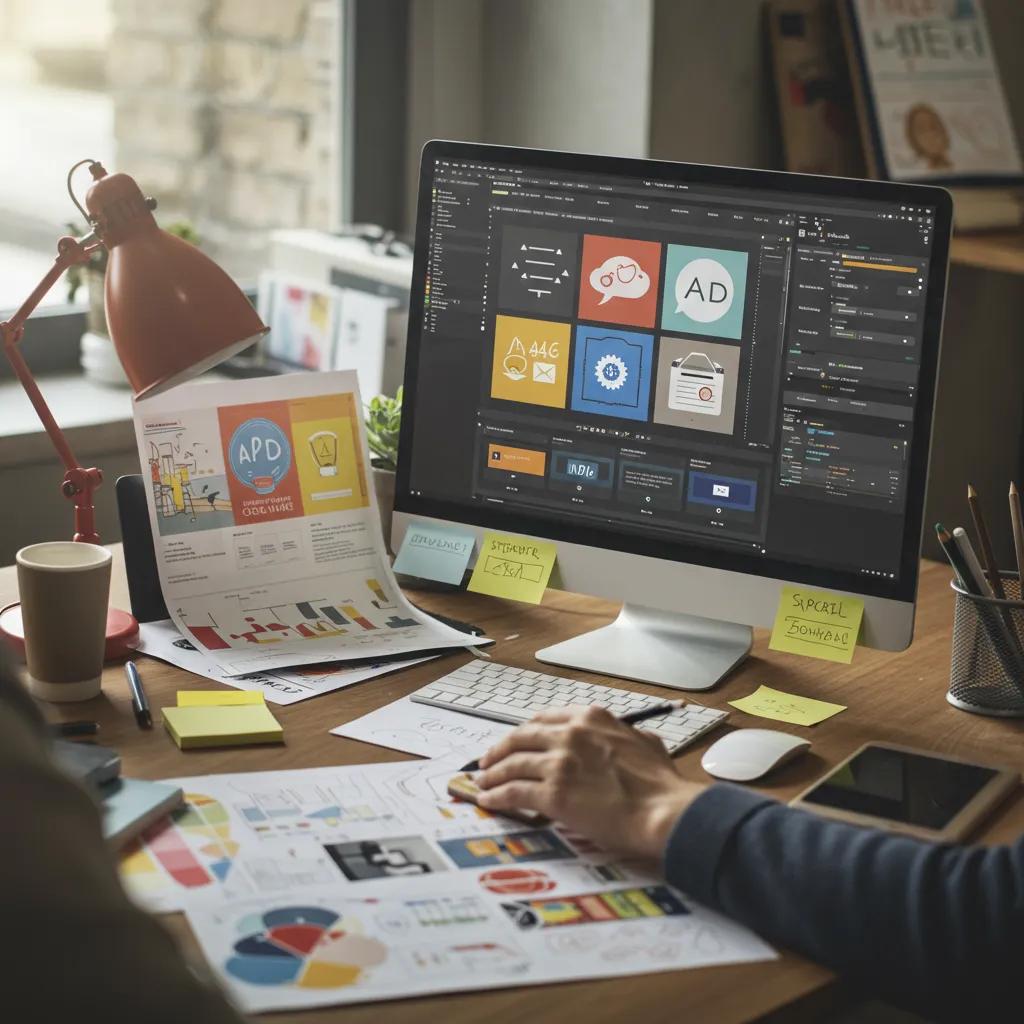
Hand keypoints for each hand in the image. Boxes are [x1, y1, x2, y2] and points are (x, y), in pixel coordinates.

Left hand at [476, 706, 706, 860]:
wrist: (662, 811)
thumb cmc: (661, 784)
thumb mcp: (646, 744)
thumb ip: (628, 737)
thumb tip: (631, 740)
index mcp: (591, 718)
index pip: (544, 719)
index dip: (525, 732)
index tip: (516, 740)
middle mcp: (570, 734)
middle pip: (521, 737)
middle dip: (500, 749)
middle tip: (488, 760)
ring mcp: (559, 762)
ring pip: (512, 764)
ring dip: (493, 774)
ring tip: (482, 783)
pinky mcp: (553, 793)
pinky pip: (514, 792)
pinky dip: (497, 796)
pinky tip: (489, 801)